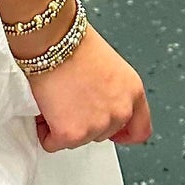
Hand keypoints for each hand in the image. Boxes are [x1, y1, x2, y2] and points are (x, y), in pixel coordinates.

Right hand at [29, 25, 151, 152]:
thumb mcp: (108, 65)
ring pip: (77, 140)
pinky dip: (44, 130)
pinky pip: (53, 143)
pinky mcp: (71, 134)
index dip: (124, 134)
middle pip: (103, 134)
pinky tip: (44, 108)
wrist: (53, 41)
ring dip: (63, 125)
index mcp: (133, 91)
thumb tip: (96, 102)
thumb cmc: (73, 43)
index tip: (114, 135)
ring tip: (55, 99)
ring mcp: (97, 125)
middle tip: (69, 102)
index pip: (140, 129)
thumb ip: (111, 90)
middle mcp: (120, 111)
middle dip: (84, 123)